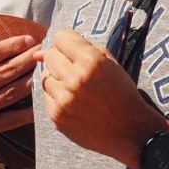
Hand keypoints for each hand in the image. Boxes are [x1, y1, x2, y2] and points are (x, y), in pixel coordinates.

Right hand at [0, 10, 40, 140]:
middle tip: (45, 51)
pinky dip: (29, 111)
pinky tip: (42, 100)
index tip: (28, 39)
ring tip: (47, 69)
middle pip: (5, 73)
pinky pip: (12, 119)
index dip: (11, 46)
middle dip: (28, 60)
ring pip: (12, 94)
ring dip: (32, 80)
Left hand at [40, 29, 165, 167]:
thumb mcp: (110, 63)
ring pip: (45, 76)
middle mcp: (76, 79)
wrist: (130, 131)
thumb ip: (78, 49)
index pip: (61, 37)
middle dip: (62, 59)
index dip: (68, 43)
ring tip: (76, 88)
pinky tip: (74, 102)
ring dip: (57, 79)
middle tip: (76, 71)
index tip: (76, 52)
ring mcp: (64, 99)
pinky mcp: (57, 116)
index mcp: (92, 61)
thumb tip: (38, 52)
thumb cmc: (121, 93)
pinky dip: (57, 96)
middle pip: (50, 55)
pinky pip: (46, 96)